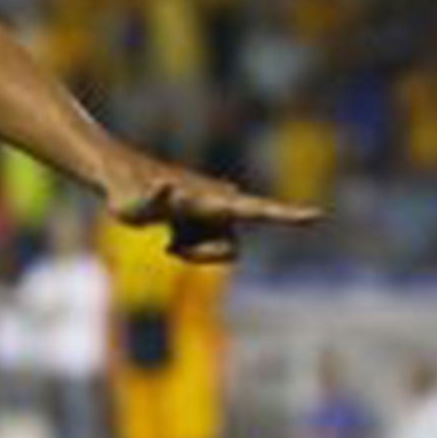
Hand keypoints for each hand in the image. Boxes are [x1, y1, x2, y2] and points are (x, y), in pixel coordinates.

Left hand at [102, 152, 321, 262]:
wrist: (119, 181)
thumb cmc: (127, 195)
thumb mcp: (138, 206)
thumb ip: (155, 201)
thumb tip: (170, 186)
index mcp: (213, 202)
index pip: (258, 210)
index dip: (287, 215)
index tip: (317, 215)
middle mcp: (219, 206)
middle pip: (231, 250)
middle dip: (204, 256)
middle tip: (170, 249)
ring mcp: (211, 214)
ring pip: (217, 250)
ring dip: (191, 251)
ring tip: (166, 237)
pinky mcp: (200, 221)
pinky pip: (200, 246)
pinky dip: (185, 245)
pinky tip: (171, 240)